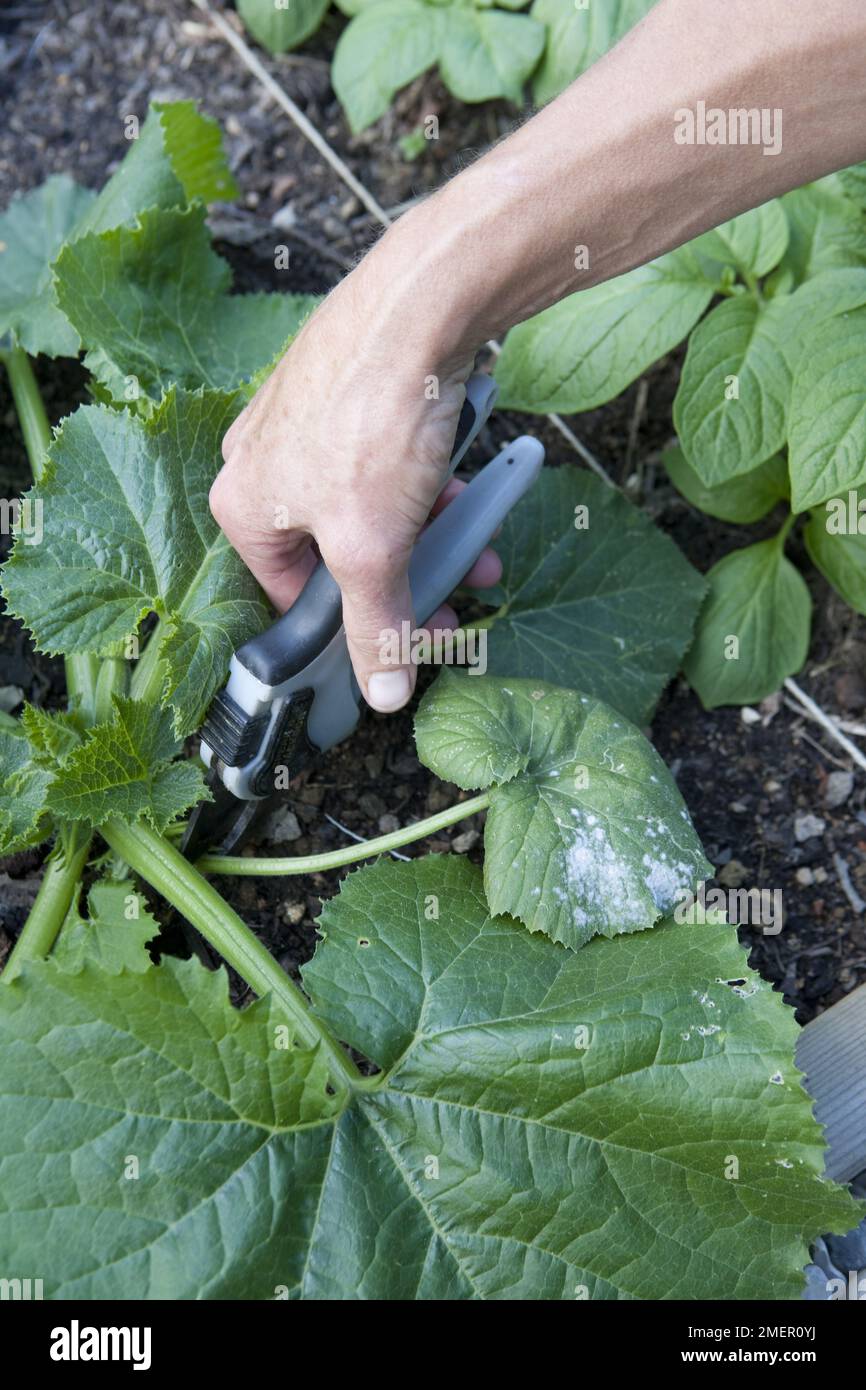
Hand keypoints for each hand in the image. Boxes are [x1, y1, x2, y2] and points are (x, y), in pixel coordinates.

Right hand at [209, 260, 500, 712]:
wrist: (422, 300)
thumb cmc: (372, 420)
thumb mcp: (373, 547)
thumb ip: (376, 627)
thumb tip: (382, 697)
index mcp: (242, 505)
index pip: (289, 595)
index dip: (350, 628)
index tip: (401, 644)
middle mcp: (263, 461)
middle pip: (337, 553)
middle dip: (405, 581)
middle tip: (454, 598)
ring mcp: (307, 421)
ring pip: (370, 507)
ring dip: (427, 538)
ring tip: (478, 549)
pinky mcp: (351, 392)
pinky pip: (385, 462)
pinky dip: (426, 487)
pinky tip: (467, 494)